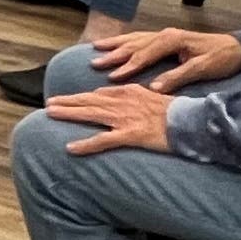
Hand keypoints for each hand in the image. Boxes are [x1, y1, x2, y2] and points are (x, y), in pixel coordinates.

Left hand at [45, 81, 177, 152]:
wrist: (191, 122)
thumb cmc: (175, 111)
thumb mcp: (151, 96)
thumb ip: (132, 94)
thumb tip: (114, 95)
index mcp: (129, 91)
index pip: (99, 93)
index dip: (81, 97)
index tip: (66, 99)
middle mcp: (123, 102)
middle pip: (89, 100)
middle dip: (68, 102)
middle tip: (48, 104)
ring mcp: (126, 118)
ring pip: (91, 114)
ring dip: (70, 114)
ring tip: (51, 115)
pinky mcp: (131, 135)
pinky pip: (103, 141)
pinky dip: (86, 144)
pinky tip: (71, 147)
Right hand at [84, 25, 240, 91]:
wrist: (238, 47)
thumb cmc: (221, 58)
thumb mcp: (202, 69)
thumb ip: (177, 77)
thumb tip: (154, 88)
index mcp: (172, 40)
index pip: (145, 54)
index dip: (129, 65)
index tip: (113, 77)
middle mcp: (165, 35)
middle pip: (135, 44)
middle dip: (115, 54)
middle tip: (95, 63)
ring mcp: (165, 35)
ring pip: (135, 39)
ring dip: (116, 45)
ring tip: (96, 49)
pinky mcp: (166, 38)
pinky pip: (140, 38)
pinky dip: (125, 41)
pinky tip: (116, 44)